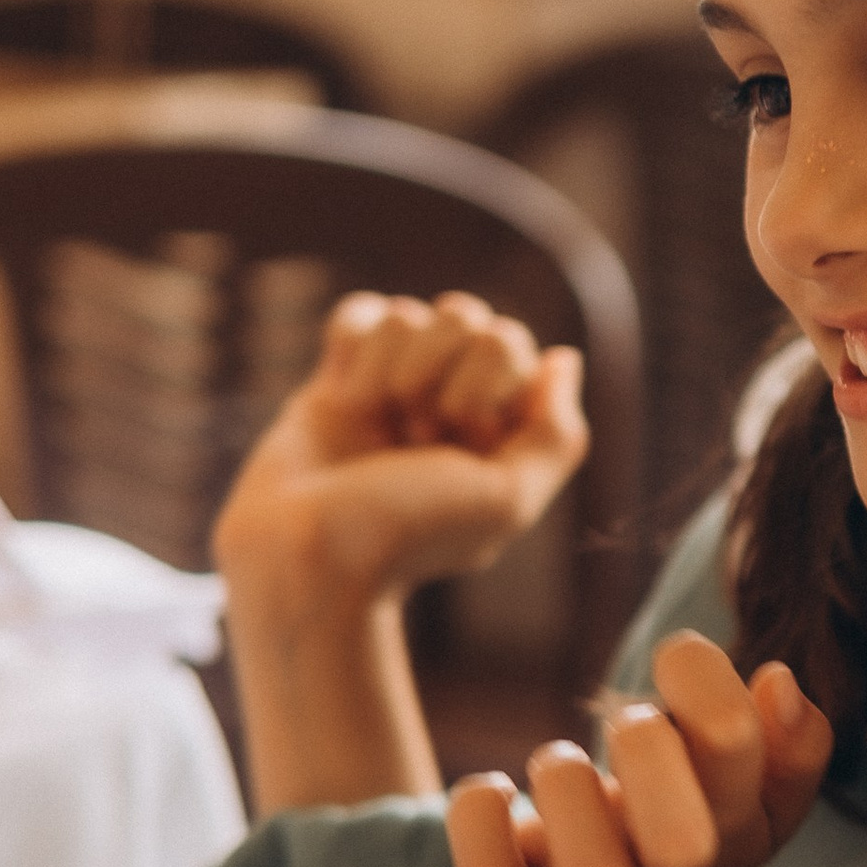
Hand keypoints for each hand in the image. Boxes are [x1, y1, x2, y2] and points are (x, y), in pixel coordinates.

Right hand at [213, 289, 587, 613]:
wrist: (304, 552)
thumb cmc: (408, 533)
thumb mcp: (507, 499)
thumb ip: (557, 435)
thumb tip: (562, 358)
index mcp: (498, 429)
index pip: (507, 342)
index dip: (480, 386)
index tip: (459, 445)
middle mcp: (450, 402)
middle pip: (460, 314)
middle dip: (433, 375)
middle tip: (412, 442)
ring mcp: (394, 386)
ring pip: (405, 315)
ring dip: (387, 374)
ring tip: (374, 433)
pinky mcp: (339, 378)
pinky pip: (358, 315)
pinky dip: (350, 351)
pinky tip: (345, 399)